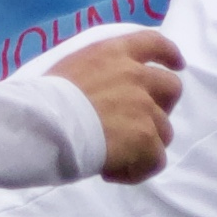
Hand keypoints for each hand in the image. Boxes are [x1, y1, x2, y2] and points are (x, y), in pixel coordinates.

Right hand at [44, 28, 181, 181]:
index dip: (169, 54)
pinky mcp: (145, 137)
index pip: (153, 43)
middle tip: (137, 125)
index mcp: (114, 54)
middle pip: (171, 88)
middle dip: (162, 107)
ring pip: (164, 131)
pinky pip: (156, 160)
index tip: (177, 64)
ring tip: (111, 157)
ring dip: (142, 145)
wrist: (39, 124)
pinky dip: (136, 171)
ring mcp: (144, 107)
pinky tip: (110, 173)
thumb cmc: (39, 100)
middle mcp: (135, 75)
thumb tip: (102, 96)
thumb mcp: (69, 69)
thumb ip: (97, 75)